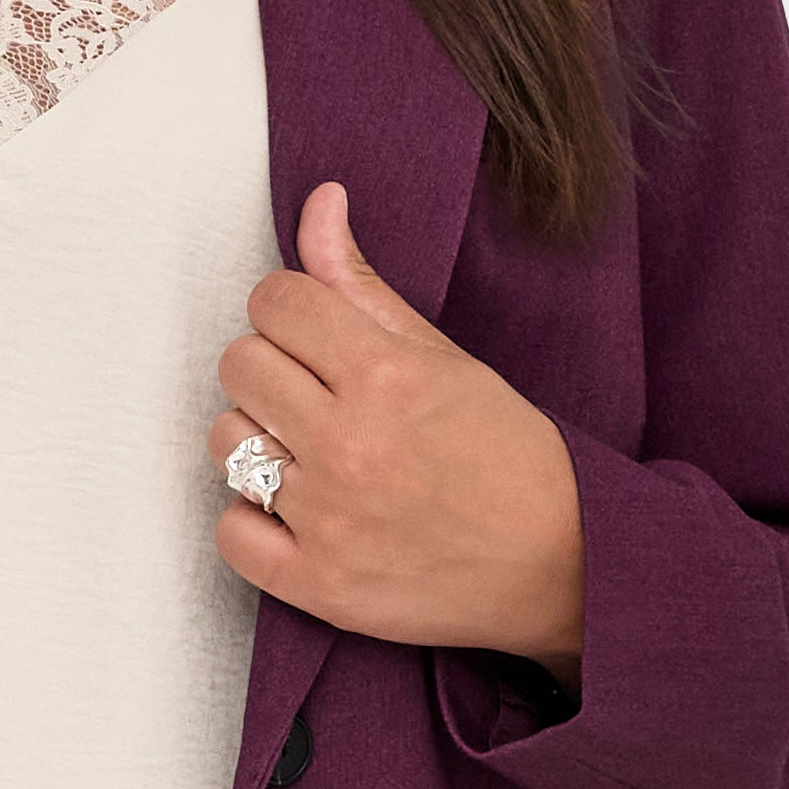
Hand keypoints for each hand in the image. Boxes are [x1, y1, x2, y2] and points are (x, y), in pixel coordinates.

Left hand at [206, 183, 583, 666]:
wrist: (563, 565)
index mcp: (387, 375)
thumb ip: (365, 285)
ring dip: (258, 440)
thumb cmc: (510, 457)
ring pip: (226, 442)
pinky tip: (295, 514)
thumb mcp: (445, 358)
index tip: (316, 334)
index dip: (291, 310)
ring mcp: (329, 519)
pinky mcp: (317, 585)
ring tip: (310, 454)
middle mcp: (350, 444)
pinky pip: (230, 532)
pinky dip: (252, 522)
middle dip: (271, 367)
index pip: (276, 300)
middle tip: (315, 393)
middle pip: (240, 364)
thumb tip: (318, 203)